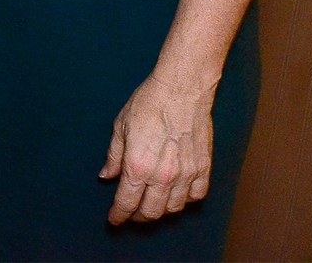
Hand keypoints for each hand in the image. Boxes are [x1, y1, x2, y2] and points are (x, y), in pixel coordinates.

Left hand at [101, 71, 214, 224]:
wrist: (181, 90)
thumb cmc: (147, 104)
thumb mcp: (120, 128)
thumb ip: (113, 156)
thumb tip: (107, 176)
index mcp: (137, 166)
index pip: (126, 202)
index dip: (119, 215)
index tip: (114, 220)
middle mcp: (162, 176)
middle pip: (151, 212)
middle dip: (138, 216)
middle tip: (131, 212)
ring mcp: (186, 174)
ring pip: (173, 208)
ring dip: (161, 210)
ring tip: (152, 203)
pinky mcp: (204, 168)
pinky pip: (196, 196)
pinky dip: (185, 200)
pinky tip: (176, 193)